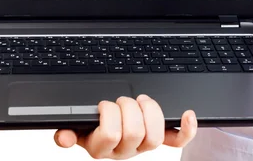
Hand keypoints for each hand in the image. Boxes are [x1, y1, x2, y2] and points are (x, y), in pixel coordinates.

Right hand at [54, 95, 196, 159]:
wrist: (107, 131)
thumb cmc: (91, 126)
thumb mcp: (76, 127)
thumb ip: (67, 130)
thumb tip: (63, 138)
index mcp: (101, 147)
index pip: (110, 134)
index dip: (109, 113)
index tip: (104, 104)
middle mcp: (124, 150)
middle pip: (135, 132)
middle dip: (128, 107)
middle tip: (122, 101)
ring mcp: (143, 146)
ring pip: (155, 136)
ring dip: (149, 111)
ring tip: (141, 102)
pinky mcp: (160, 141)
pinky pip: (178, 141)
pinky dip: (186, 129)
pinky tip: (188, 114)